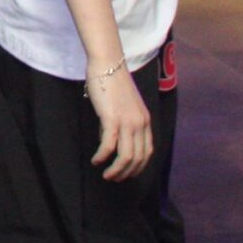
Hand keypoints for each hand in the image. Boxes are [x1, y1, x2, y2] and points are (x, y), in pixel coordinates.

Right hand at [87, 63, 154, 181]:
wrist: (107, 63)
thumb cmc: (112, 82)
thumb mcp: (124, 106)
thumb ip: (122, 123)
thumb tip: (110, 139)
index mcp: (145, 121)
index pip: (147, 152)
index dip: (137, 167)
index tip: (126, 173)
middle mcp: (140, 124)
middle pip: (138, 158)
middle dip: (126, 173)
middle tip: (113, 178)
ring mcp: (127, 122)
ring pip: (126, 157)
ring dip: (116, 170)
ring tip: (106, 175)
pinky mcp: (112, 119)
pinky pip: (109, 146)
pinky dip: (102, 157)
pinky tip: (96, 160)